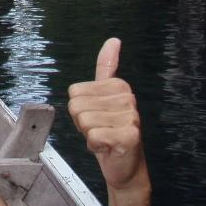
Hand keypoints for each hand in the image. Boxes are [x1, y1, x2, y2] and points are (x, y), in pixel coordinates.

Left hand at [68, 38, 149, 205]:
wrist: (126, 166)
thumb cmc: (110, 130)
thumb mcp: (102, 97)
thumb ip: (106, 67)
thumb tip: (113, 39)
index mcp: (119, 85)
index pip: (75, 92)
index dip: (79, 108)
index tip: (96, 115)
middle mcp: (127, 98)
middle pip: (76, 106)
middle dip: (82, 123)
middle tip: (100, 129)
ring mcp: (130, 117)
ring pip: (84, 121)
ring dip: (89, 135)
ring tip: (104, 137)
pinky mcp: (130, 136)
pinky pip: (93, 136)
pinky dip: (95, 146)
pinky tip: (108, 147)